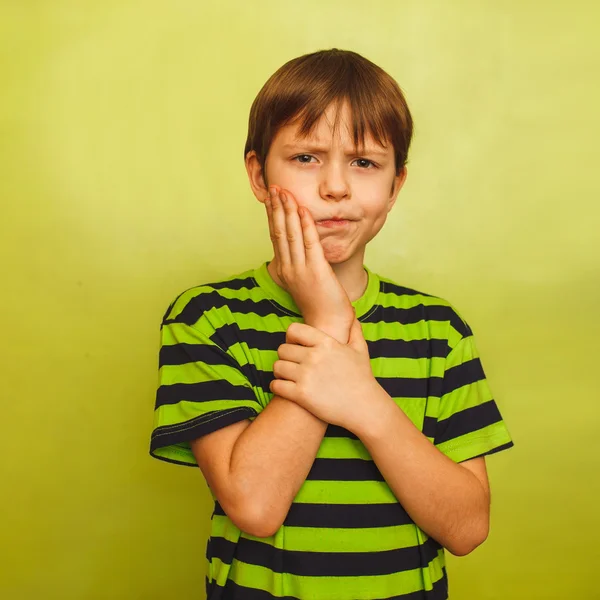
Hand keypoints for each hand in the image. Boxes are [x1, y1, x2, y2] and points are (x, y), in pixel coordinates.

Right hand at [264, 185, 354, 334]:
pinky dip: (306, 225)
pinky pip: (310, 243)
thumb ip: (301, 264)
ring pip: (291, 235)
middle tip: (274, 188)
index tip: (271, 198)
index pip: (276, 237)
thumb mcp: (306, 282)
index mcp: (285, 270)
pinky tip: (303, 210)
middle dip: (277, 208)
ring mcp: (301, 270)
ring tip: (284, 193)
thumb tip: (302, 248)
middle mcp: (289, 268)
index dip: (273, 216)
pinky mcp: (317, 271)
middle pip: (280, 232)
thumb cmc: (320, 305)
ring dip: (288, 211)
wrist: (327, 324)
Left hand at [270, 317, 378, 429]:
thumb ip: (353, 329)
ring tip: (287, 376)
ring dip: (280, 371)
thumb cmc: (362, 378)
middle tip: (291, 364)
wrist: (364, 407)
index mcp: (326, 343)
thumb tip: (351, 312)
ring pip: (277, 366)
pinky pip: (276, 385)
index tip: (294, 345)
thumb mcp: (361, 349)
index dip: (291, 337)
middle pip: (282, 349)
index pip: (294, 330)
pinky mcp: (301, 395)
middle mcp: (314, 357)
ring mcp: (306, 376)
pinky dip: (276, 386)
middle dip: (285, 356)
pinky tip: (284, 388)